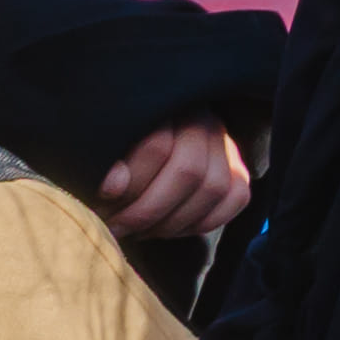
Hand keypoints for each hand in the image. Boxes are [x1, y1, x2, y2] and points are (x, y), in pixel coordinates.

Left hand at [95, 117, 248, 241]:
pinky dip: (204, 221)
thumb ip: (102, 161)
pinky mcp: (239, 171)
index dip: (130, 180)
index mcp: (164, 108)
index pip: (157, 146)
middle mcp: (203, 122)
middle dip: (148, 210)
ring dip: (173, 221)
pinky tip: (170, 229)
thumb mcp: (100, 147)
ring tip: (139, 231)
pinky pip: (236, 199)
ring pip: (215, 188)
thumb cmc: (111, 151)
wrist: (138, 147)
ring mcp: (226, 146)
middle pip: (189, 171)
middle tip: (116, 227)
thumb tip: (113, 187)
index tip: (101, 198)